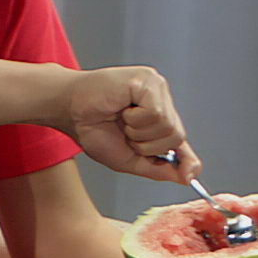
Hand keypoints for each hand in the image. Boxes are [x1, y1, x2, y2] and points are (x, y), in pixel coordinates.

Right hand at [60, 66, 200, 182]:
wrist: (67, 110)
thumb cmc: (91, 129)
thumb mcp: (127, 159)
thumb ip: (157, 168)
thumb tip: (186, 177)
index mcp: (157, 118)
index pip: (179, 139)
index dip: (187, 158)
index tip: (190, 174)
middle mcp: (161, 100)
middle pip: (176, 136)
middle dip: (148, 145)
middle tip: (125, 134)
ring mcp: (156, 88)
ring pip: (167, 125)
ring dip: (139, 132)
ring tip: (121, 120)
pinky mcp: (147, 80)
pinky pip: (155, 113)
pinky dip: (136, 120)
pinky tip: (122, 109)